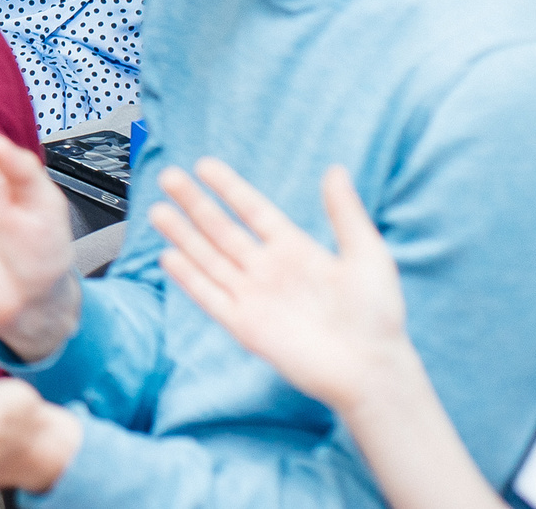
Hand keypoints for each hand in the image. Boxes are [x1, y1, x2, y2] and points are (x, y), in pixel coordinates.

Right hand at [152, 160, 410, 415]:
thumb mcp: (367, 255)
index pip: (253, 211)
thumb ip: (345, 213)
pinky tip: (169, 258)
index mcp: (295, 250)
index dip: (228, 188)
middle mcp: (269, 270)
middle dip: (194, 204)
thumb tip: (336, 169)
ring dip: (183, 236)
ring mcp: (255, 298)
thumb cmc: (378, 315)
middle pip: (222, 230)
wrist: (372, 369)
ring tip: (158, 211)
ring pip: (209, 260)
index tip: (203, 165)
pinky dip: (189, 279)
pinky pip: (210, 298)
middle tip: (168, 177)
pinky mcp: (246, 327)